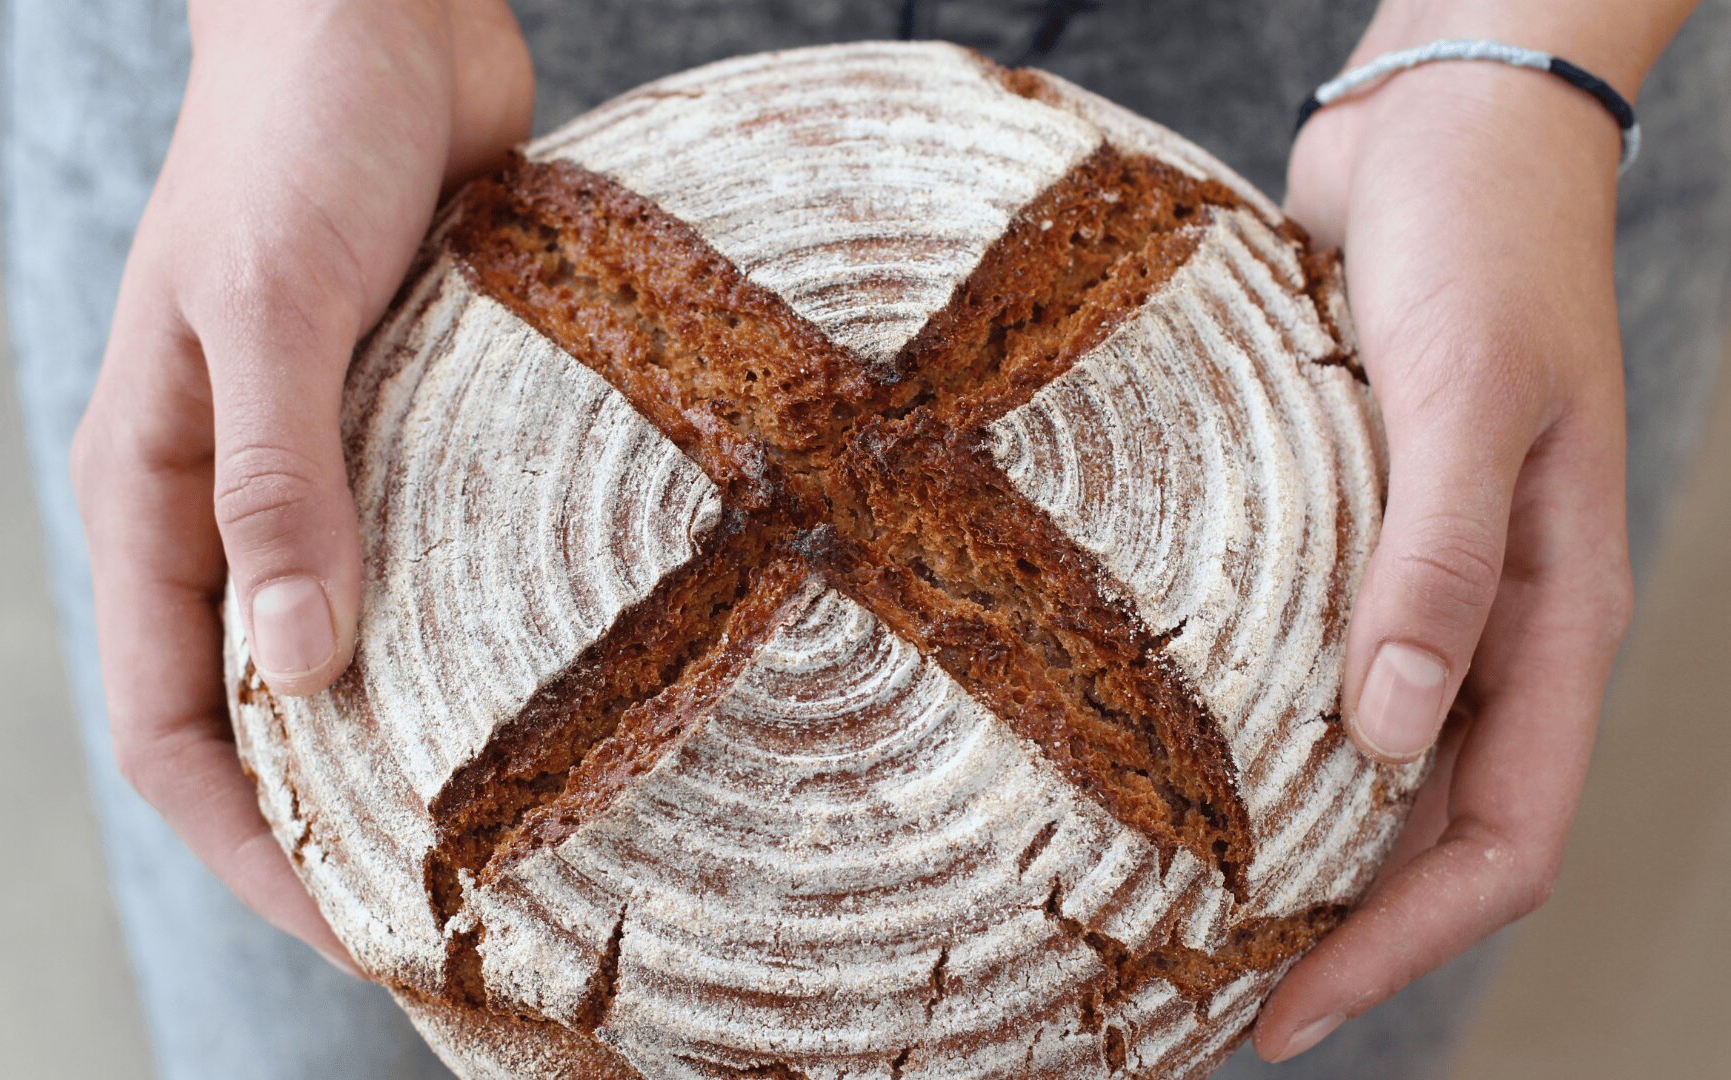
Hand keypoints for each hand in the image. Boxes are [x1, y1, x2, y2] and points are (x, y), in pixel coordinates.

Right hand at [70, 0, 530, 971]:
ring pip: (359, 650)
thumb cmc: (293, 133)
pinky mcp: (421, 432)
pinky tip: (571, 679)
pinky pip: (442, 564)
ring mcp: (333, 471)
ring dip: (419, 742)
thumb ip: (278, 479)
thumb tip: (299, 671)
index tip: (353, 924)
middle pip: (267, 712)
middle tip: (457, 909)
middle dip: (337, 822)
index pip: (166, 720)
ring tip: (524, 833)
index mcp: (155, 488)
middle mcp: (236, 503)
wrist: (377, 13)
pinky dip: (484, 634)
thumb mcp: (266, 305)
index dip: (245, 843)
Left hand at [1251, 0, 1681, 1058]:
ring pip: (1358, 756)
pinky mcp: (1341, 531)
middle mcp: (1485, 623)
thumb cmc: (1485, 248)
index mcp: (1553, 619)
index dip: (1399, 946)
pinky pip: (1300, 659)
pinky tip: (1157, 746)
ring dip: (1281, 835)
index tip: (1283, 1014)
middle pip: (1419, 825)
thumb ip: (1445, 569)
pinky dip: (1246, 723)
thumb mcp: (1473, 403)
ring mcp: (1412, 580)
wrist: (1446, 134)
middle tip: (1198, 987)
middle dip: (1329, 922)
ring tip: (1167, 901)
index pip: (1495, 839)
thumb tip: (1389, 740)